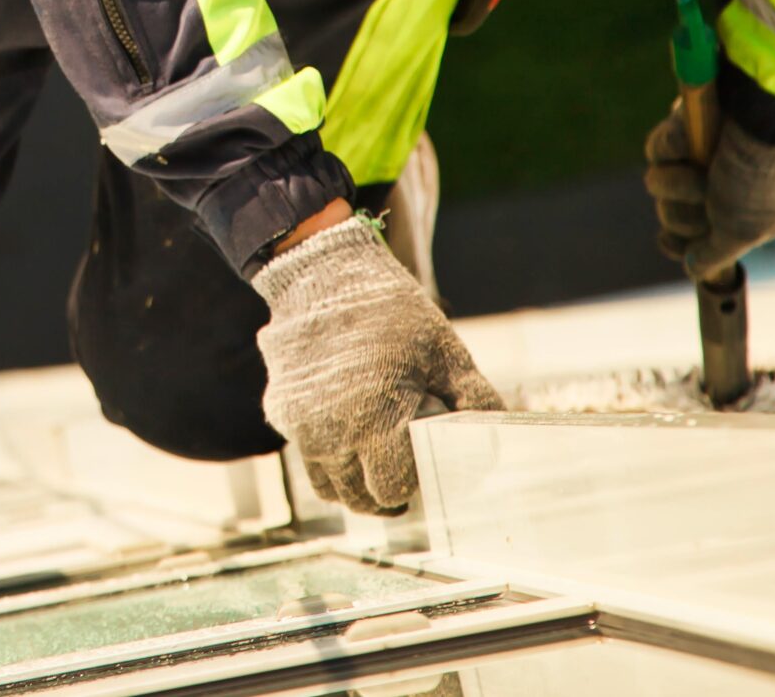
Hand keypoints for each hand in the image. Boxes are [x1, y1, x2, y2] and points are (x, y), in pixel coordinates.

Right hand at [249, 216, 501, 514]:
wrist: (323, 275)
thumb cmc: (391, 313)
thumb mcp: (445, 351)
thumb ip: (474, 400)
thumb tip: (494, 445)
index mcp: (376, 421)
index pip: (393, 489)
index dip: (414, 484)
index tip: (424, 469)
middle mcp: (332, 433)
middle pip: (360, 500)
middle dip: (386, 495)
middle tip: (405, 478)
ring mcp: (301, 425)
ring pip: (328, 487)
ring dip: (354, 485)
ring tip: (376, 464)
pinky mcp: (281, 412)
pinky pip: (306, 455)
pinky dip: (327, 457)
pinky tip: (347, 428)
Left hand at [644, 109, 774, 283]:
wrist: (758, 118)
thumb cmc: (758, 178)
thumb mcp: (745, 228)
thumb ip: (718, 253)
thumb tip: (695, 272)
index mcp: (741, 215)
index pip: (695, 240)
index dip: (679, 242)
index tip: (668, 240)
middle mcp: (717, 187)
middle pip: (672, 217)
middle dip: (684, 212)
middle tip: (709, 197)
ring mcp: (697, 159)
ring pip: (658, 186)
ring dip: (679, 182)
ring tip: (707, 167)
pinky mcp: (682, 130)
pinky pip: (657, 151)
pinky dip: (674, 148)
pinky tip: (697, 140)